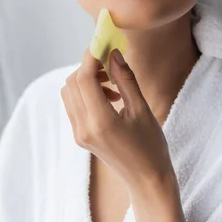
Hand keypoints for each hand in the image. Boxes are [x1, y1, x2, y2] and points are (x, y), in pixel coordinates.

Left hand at [61, 47, 174, 192]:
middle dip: (89, 66)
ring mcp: (79, 133)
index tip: (102, 42)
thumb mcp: (142, 109)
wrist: (146, 179)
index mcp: (100, 122)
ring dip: (87, 79)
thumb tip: (113, 53)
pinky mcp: (80, 136)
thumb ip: (125, 79)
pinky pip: (74, 105)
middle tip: (111, 61)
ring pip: (70, 92)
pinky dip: (87, 93)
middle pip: (72, 83)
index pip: (84, 78)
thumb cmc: (151, 145)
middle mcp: (83, 128)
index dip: (91, 56)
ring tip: (114, 83)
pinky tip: (110, 96)